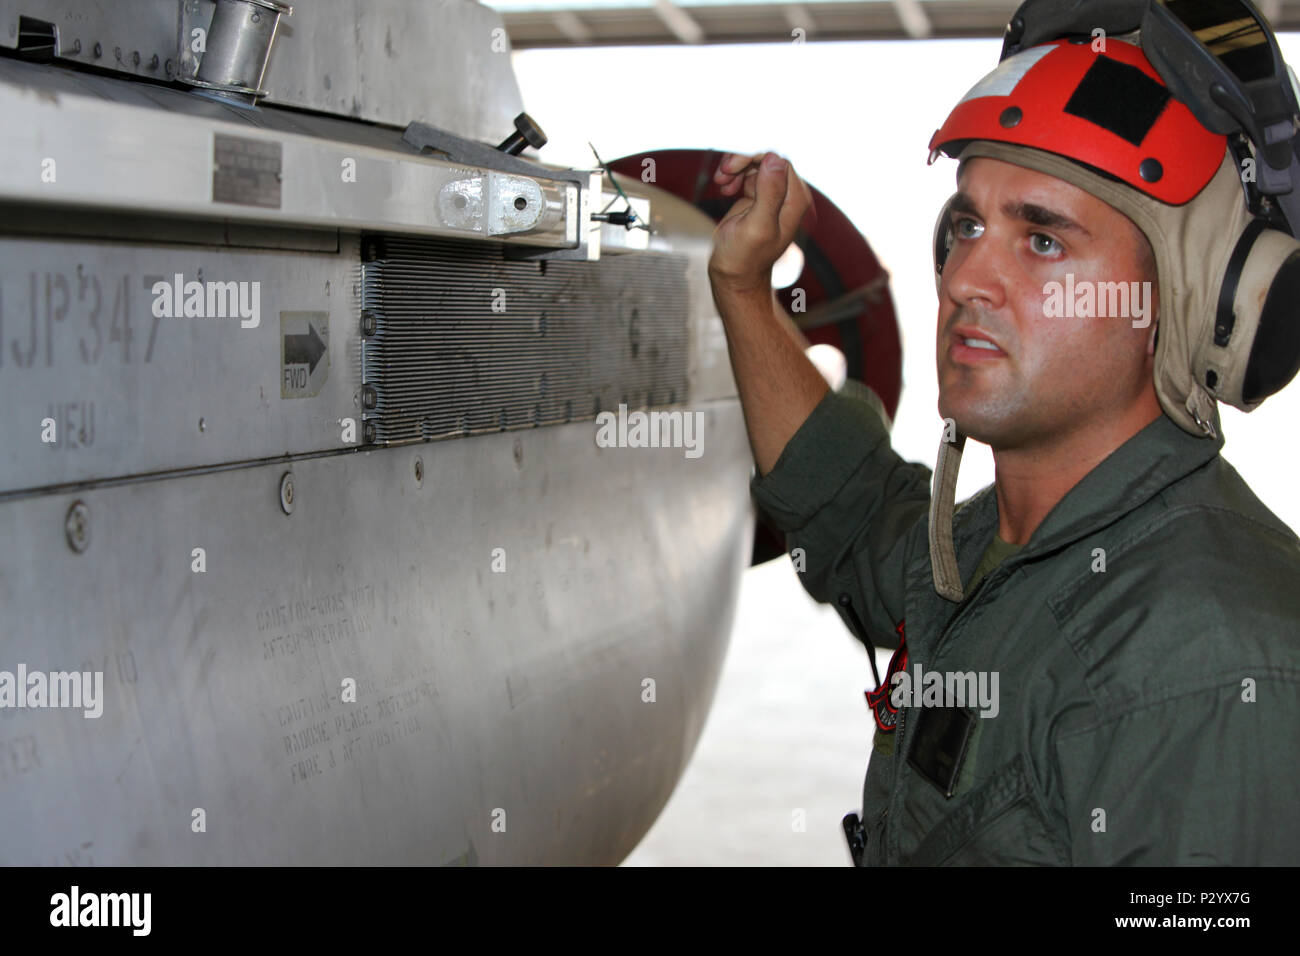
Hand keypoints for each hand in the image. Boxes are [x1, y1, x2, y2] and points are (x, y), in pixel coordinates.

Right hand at [708, 151, 814, 295]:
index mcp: (795, 200)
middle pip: (768, 157)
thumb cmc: (745, 258)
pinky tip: (723, 188)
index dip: (754, 158)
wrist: (734, 275)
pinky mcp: (757, 196)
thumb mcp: (757, 227)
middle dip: (743, 161)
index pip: (779, 161)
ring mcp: (772, 194)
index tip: (730, 169)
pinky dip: (733, 174)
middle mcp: (787, 194)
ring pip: (756, 162)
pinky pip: (748, 171)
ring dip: (736, 167)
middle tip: (723, 173)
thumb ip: (769, 193)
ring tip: (721, 183)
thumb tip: (774, 159)